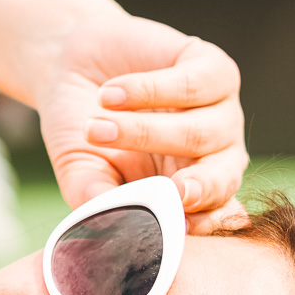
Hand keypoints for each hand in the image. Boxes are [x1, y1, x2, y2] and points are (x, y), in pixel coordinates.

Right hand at [35, 14, 248, 228]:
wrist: (73, 66)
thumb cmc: (82, 128)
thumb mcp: (81, 171)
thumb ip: (97, 198)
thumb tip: (109, 222)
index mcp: (193, 189)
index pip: (215, 214)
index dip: (203, 223)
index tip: (180, 228)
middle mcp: (217, 153)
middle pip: (221, 177)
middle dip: (198, 187)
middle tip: (175, 192)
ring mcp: (221, 110)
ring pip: (199, 133)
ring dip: (142, 133)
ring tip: (94, 129)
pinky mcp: (214, 68)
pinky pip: (193, 86)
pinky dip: (146, 91)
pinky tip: (108, 95)